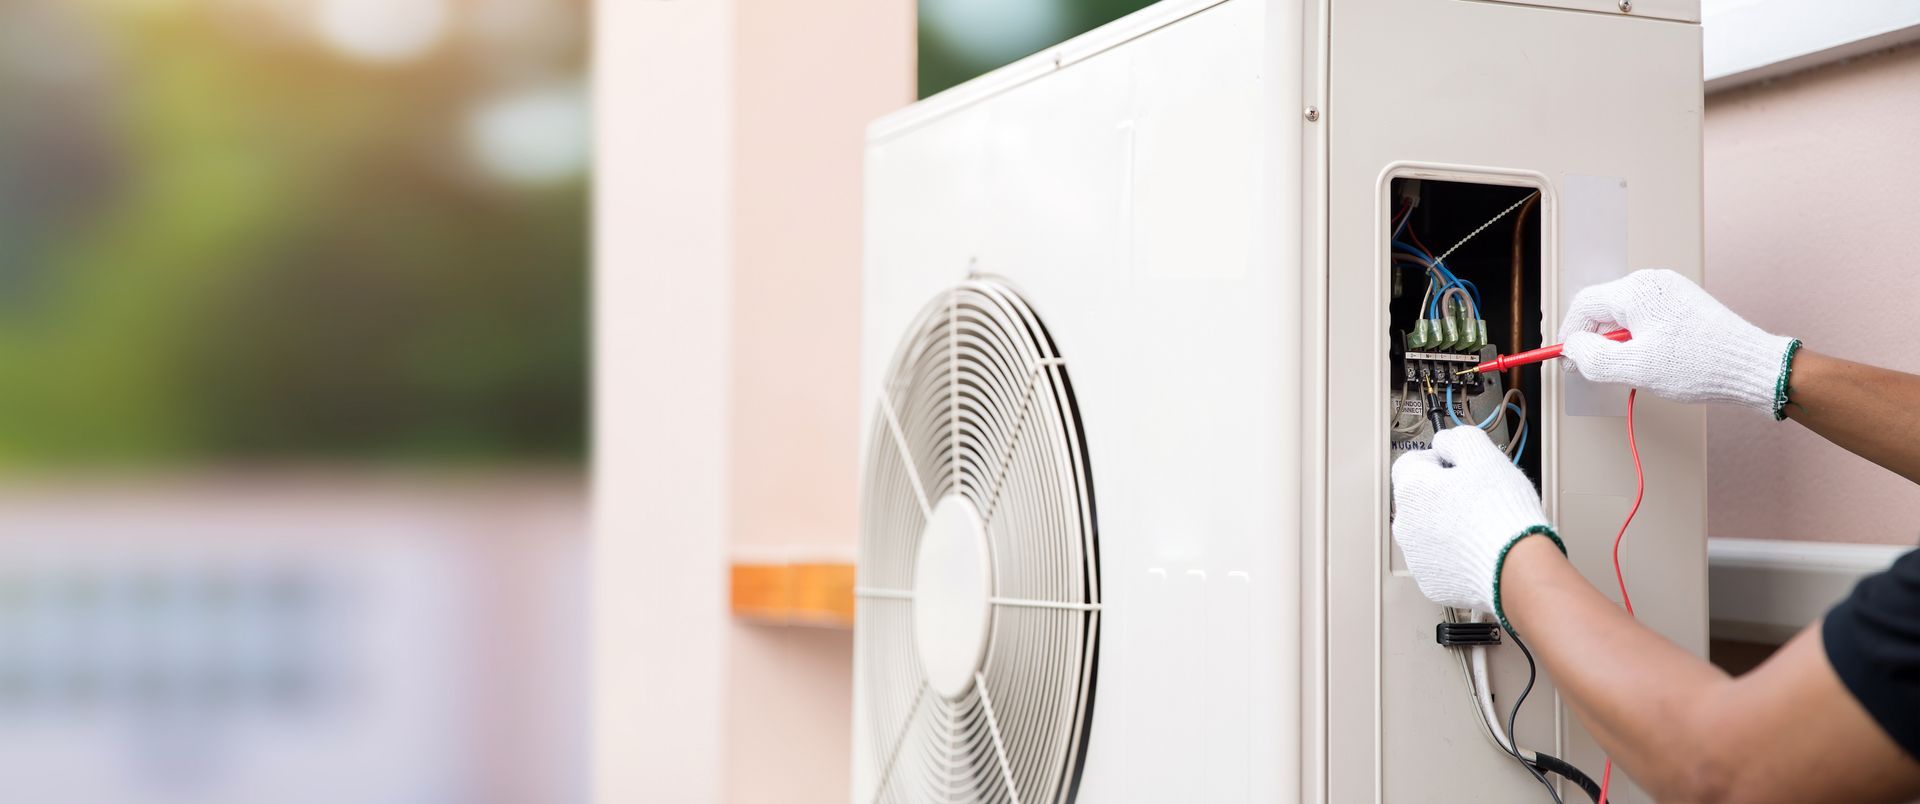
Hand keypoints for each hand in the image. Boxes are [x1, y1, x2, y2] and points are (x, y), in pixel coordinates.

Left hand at [1391, 426, 1560, 629]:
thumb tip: (1446, 441)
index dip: (1439, 460)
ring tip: (1481, 525)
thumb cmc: (1501, 514)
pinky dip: (1455, 554)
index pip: (1411, 462)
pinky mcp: (1431, 581)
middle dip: (1444, 494)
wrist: (1516, 567)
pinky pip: (1440, 560)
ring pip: (1429, 531)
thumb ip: (1458, 438)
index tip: (1459, 466)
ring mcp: (1416, 556)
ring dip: (1449, 525)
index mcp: (1412, 489)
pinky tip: (1479, 548)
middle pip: (1420, 499)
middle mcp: (1405, 524)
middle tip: (1477, 496)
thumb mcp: (1483, 455)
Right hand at [1559, 269, 1799, 417]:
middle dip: (1594, 339)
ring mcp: (1670, 291)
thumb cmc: (1702, 364)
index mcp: (1637, 291)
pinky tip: (1650, 360)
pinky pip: (1645, 318)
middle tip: (1596, 368)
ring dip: (1617, 342)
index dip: (1570, 334)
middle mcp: (1653, 283)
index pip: (1584, 305)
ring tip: (1632, 368)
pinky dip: (1637, 339)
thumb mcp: (1635, 367)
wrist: (1751, 367)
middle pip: (1603, 308)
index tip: (1568, 358)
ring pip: (1623, 315)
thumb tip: (1573, 348)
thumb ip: (1592, 357)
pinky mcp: (1682, 304)